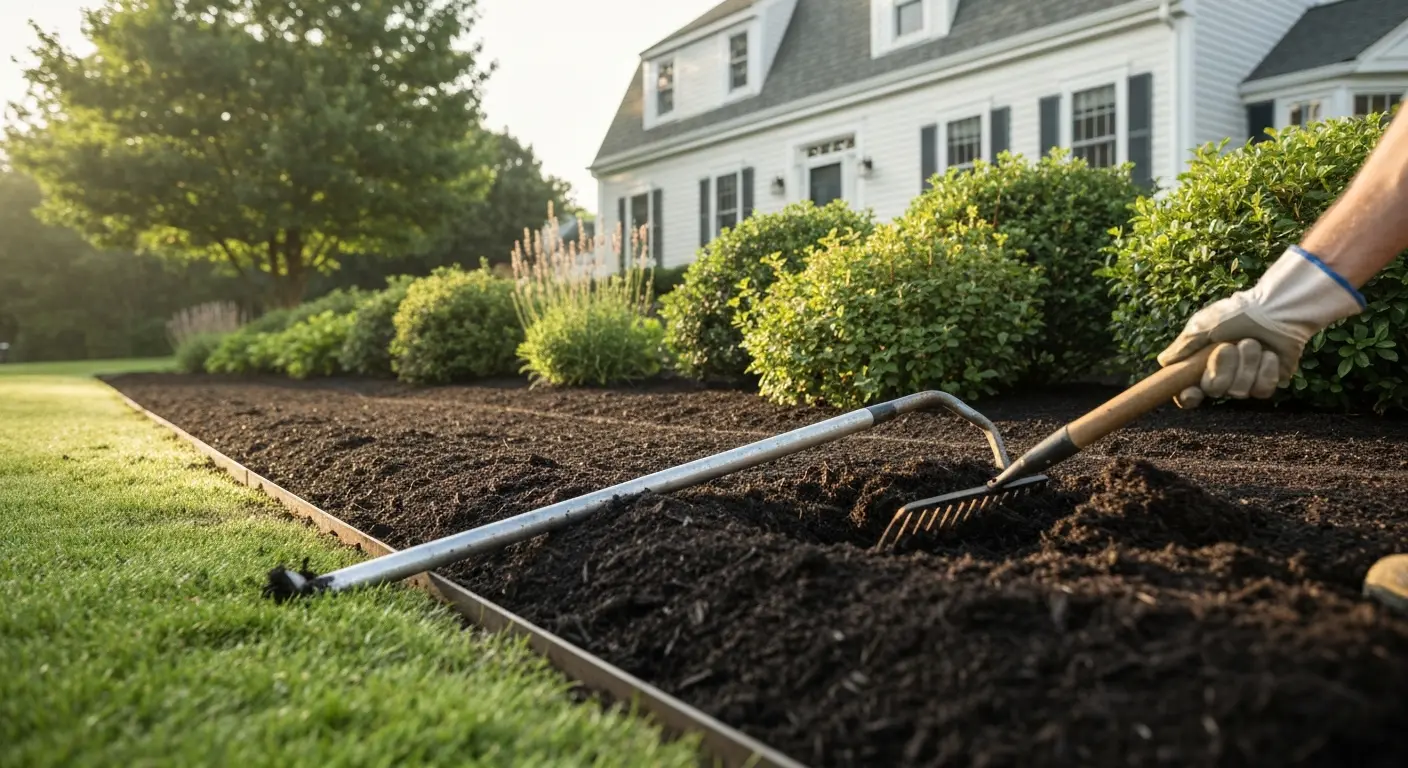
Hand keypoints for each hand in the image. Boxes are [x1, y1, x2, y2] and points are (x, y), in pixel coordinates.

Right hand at [1157, 246, 1364, 407]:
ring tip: (1252, 343)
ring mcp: (1245, 379)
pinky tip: (1269, 354)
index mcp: (1201, 363)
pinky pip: (1261, 390)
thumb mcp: (1201, 326)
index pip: (1188, 393)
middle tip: (1228, 347)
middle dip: (1221, 368)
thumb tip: (1163, 362)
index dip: (1188, 397)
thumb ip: (1182, 347)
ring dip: (1246, 363)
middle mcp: (1222, 374)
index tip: (1191, 392)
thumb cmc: (1236, 314)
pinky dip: (1265, 369)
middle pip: (1213, 390)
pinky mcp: (1268, 381)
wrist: (1275, 309)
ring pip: (1238, 391)